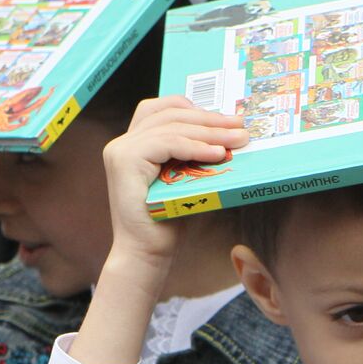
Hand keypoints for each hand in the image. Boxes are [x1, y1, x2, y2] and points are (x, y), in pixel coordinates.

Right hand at [100, 95, 247, 275]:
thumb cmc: (168, 223)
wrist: (145, 255)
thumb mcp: (186, 181)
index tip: (229, 118)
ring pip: (171, 126)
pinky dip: (195, 147)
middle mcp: (123, 142)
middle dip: (210, 119)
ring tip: (238, 140)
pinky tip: (217, 154)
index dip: (197, 109)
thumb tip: (232, 138)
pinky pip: (167, 143)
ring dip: (209, 132)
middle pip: (171, 113)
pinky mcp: (124, 160)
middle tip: (241, 126)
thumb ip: (196, 157)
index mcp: (135, 143)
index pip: (165, 109)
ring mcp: (121, 149)